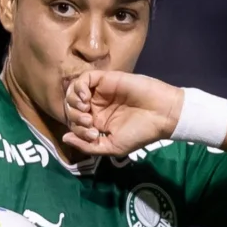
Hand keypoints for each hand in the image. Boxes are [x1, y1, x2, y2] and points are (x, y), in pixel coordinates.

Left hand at [61, 70, 183, 155]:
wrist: (161, 114)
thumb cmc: (139, 133)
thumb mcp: (112, 147)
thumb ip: (88, 146)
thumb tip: (65, 138)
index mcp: (97, 123)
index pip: (74, 124)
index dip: (77, 130)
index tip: (94, 135)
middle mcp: (96, 107)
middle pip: (71, 108)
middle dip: (74, 117)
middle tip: (89, 121)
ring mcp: (99, 92)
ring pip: (73, 92)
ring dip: (73, 102)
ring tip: (86, 109)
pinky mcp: (105, 79)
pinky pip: (83, 79)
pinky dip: (79, 87)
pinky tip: (85, 97)